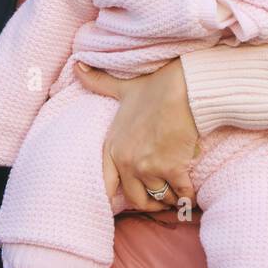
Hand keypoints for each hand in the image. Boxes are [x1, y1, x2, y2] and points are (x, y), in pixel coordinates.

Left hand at [76, 57, 199, 212]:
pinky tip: (190, 193)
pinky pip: (180, 195)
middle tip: (161, 198)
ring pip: (159, 197)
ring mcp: (148, 167)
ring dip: (169, 197)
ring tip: (176, 191)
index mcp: (112, 147)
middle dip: (150, 202)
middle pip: (137, 199)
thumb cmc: (155, 89)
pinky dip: (186, 196)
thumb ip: (99, 82)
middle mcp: (126, 161)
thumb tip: (77, 65)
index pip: (106, 186)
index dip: (116, 199)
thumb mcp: (122, 88)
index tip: (128, 201)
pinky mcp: (171, 169)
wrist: (182, 89)